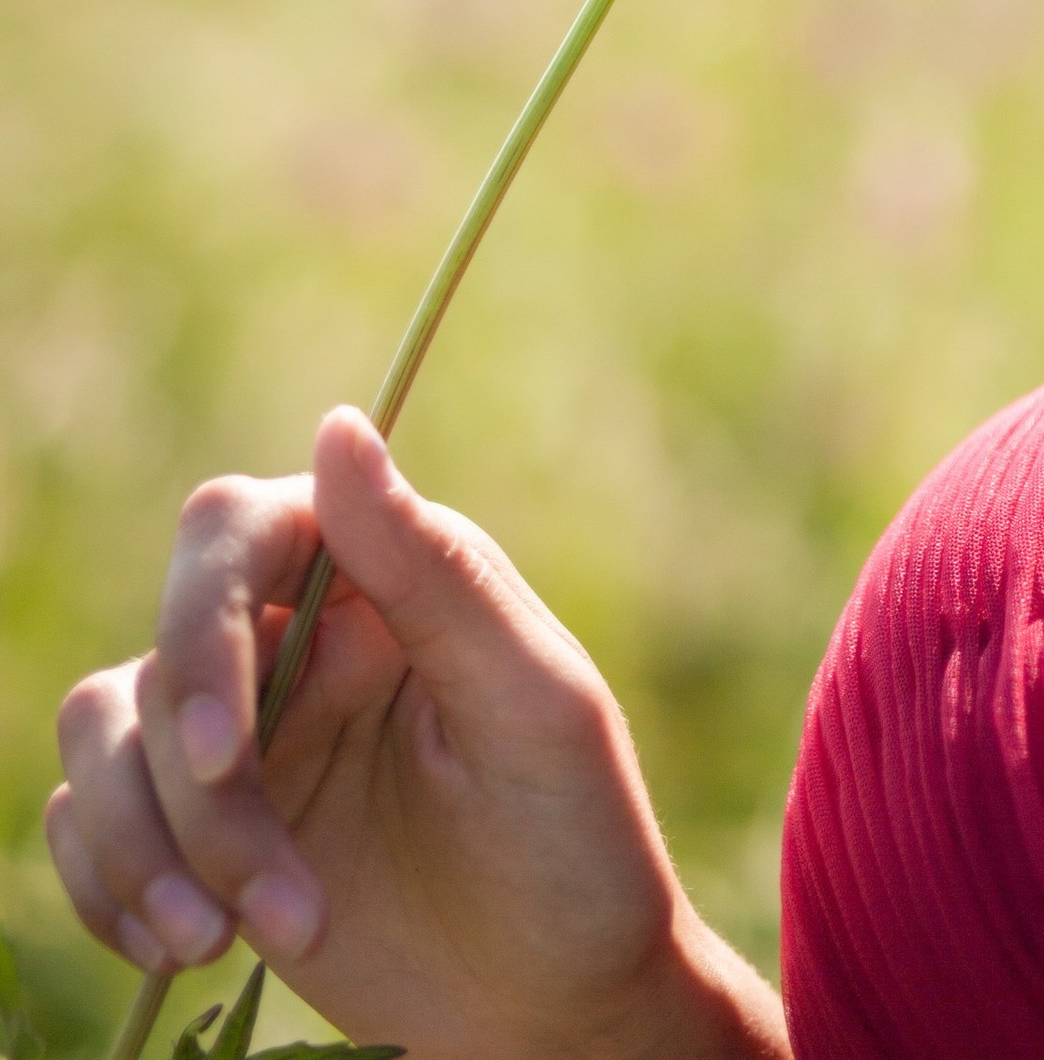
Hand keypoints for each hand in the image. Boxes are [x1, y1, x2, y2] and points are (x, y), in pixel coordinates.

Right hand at [47, 409, 784, 1059]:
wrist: (560, 1005)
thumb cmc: (575, 843)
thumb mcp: (532, 707)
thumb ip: (436, 570)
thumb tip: (339, 426)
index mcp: (376, 576)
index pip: (232, 530)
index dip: (201, 628)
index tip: (233, 755)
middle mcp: (293, 641)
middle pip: (158, 657)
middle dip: (191, 789)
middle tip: (256, 901)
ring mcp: (241, 740)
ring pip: (101, 740)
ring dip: (148, 852)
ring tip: (227, 942)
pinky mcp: (198, 833)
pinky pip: (84, 824)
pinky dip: (108, 888)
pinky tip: (184, 947)